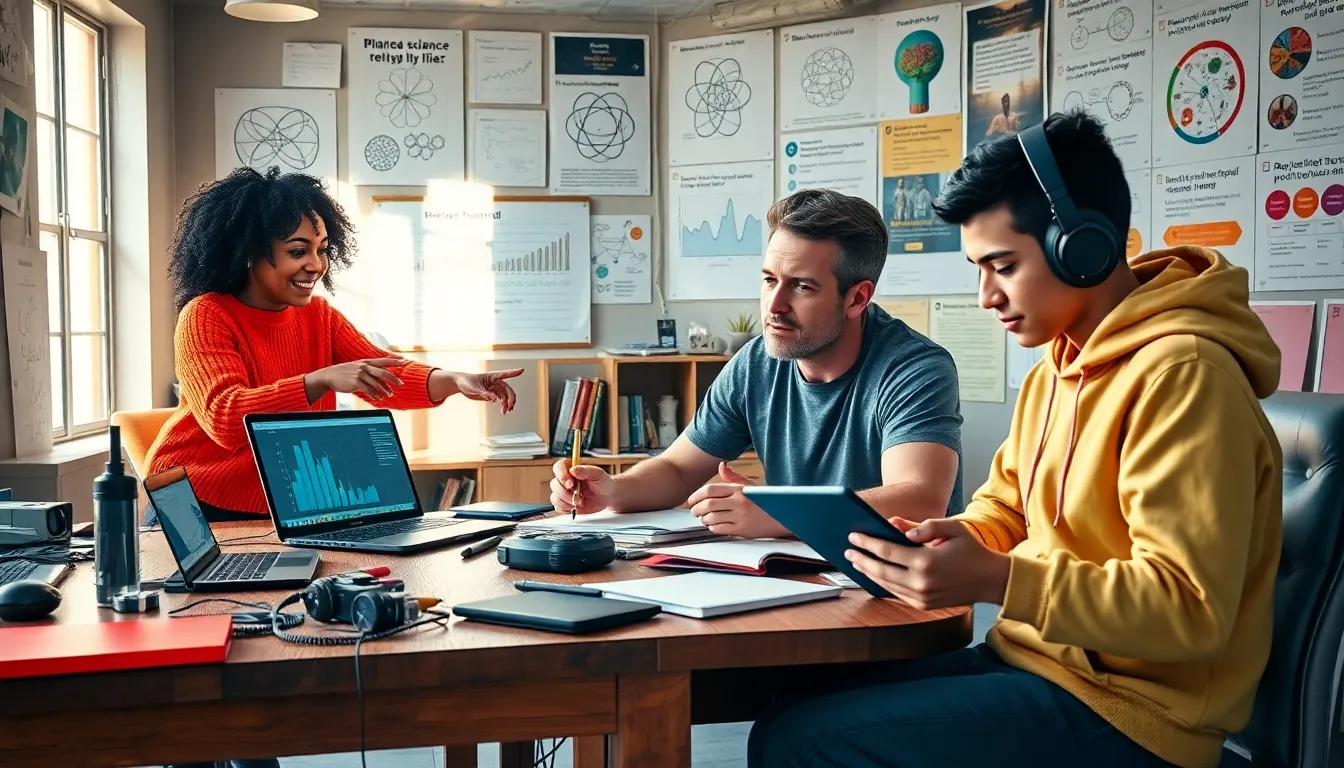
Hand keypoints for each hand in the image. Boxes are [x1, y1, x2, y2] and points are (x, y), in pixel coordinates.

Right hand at [306, 358, 404, 402]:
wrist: (329, 376)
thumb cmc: (344, 373)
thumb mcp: (357, 367)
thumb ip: (369, 370)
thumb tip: (382, 379)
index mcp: (365, 362)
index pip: (383, 360)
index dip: (394, 360)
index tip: (404, 360)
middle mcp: (364, 367)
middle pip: (383, 373)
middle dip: (394, 378)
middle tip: (401, 384)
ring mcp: (360, 374)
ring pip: (377, 383)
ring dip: (384, 390)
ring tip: (389, 395)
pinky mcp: (356, 383)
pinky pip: (369, 390)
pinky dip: (375, 395)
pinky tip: (378, 398)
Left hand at [454, 368, 522, 412]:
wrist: (460, 385)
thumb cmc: (467, 382)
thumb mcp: (475, 388)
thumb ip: (485, 394)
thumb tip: (495, 399)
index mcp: (492, 376)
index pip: (505, 374)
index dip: (514, 372)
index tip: (522, 370)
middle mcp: (495, 382)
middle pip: (508, 389)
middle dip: (511, 398)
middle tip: (510, 407)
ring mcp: (494, 388)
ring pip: (506, 396)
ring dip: (508, 403)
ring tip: (506, 411)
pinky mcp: (492, 394)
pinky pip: (501, 400)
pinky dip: (504, 405)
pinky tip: (503, 411)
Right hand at [550, 459, 614, 514]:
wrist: (607, 496)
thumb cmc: (603, 482)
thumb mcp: (598, 474)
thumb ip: (586, 470)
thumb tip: (573, 470)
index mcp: (570, 468)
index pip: (558, 467)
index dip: (561, 475)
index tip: (570, 484)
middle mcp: (564, 480)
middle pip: (554, 484)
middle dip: (565, 492)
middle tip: (578, 496)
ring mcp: (563, 492)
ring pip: (554, 497)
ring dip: (566, 502)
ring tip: (580, 502)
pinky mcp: (564, 504)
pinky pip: (558, 508)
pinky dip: (567, 509)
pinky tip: (576, 507)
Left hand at [686, 462, 787, 539]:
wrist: (782, 516)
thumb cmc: (764, 501)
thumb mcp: (749, 486)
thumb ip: (733, 477)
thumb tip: (721, 465)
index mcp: (738, 489)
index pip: (710, 490)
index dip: (696, 495)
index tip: (691, 501)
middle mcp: (738, 502)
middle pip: (707, 505)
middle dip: (696, 509)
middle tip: (694, 511)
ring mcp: (740, 516)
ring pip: (711, 518)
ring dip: (704, 520)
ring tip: (704, 519)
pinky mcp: (742, 530)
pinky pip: (719, 529)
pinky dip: (712, 528)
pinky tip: (714, 526)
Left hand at [845, 518, 1009, 609]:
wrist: (991, 580)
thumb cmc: (971, 549)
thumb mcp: (951, 528)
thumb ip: (923, 525)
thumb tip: (896, 526)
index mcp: (926, 561)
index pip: (887, 551)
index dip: (867, 543)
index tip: (853, 535)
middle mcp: (921, 582)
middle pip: (881, 570)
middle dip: (861, 559)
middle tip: (847, 550)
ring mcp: (922, 597)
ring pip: (886, 584)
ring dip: (868, 572)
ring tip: (856, 561)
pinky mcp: (924, 606)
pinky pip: (896, 593)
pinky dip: (882, 583)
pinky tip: (874, 574)